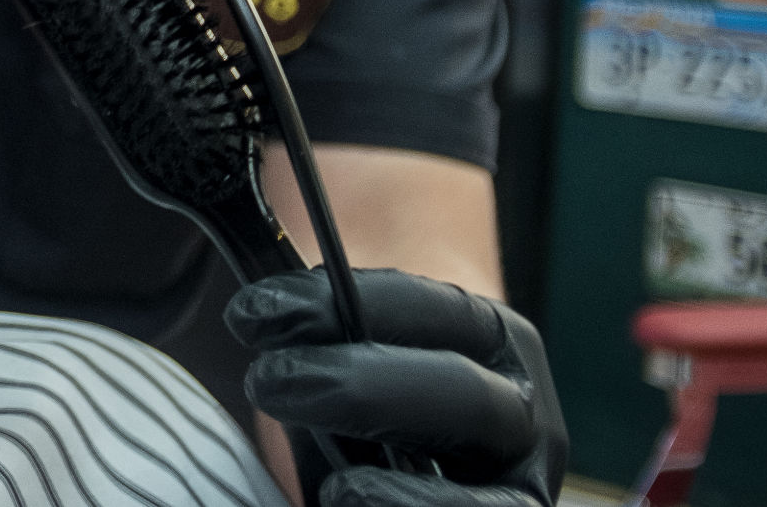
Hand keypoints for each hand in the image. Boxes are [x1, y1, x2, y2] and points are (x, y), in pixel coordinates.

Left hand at [229, 268, 565, 506]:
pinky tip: (347, 506)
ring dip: (402, 490)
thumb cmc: (370, 386)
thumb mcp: (355, 344)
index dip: (338, 305)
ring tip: (338, 486)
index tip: (253, 311)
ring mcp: (517, 487)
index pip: (430, 308)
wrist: (409, 454)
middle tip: (265, 380)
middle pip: (461, 396)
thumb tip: (248, 283)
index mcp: (493, 338)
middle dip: (360, 388)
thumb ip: (314, 319)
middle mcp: (518, 412)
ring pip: (485, 499)